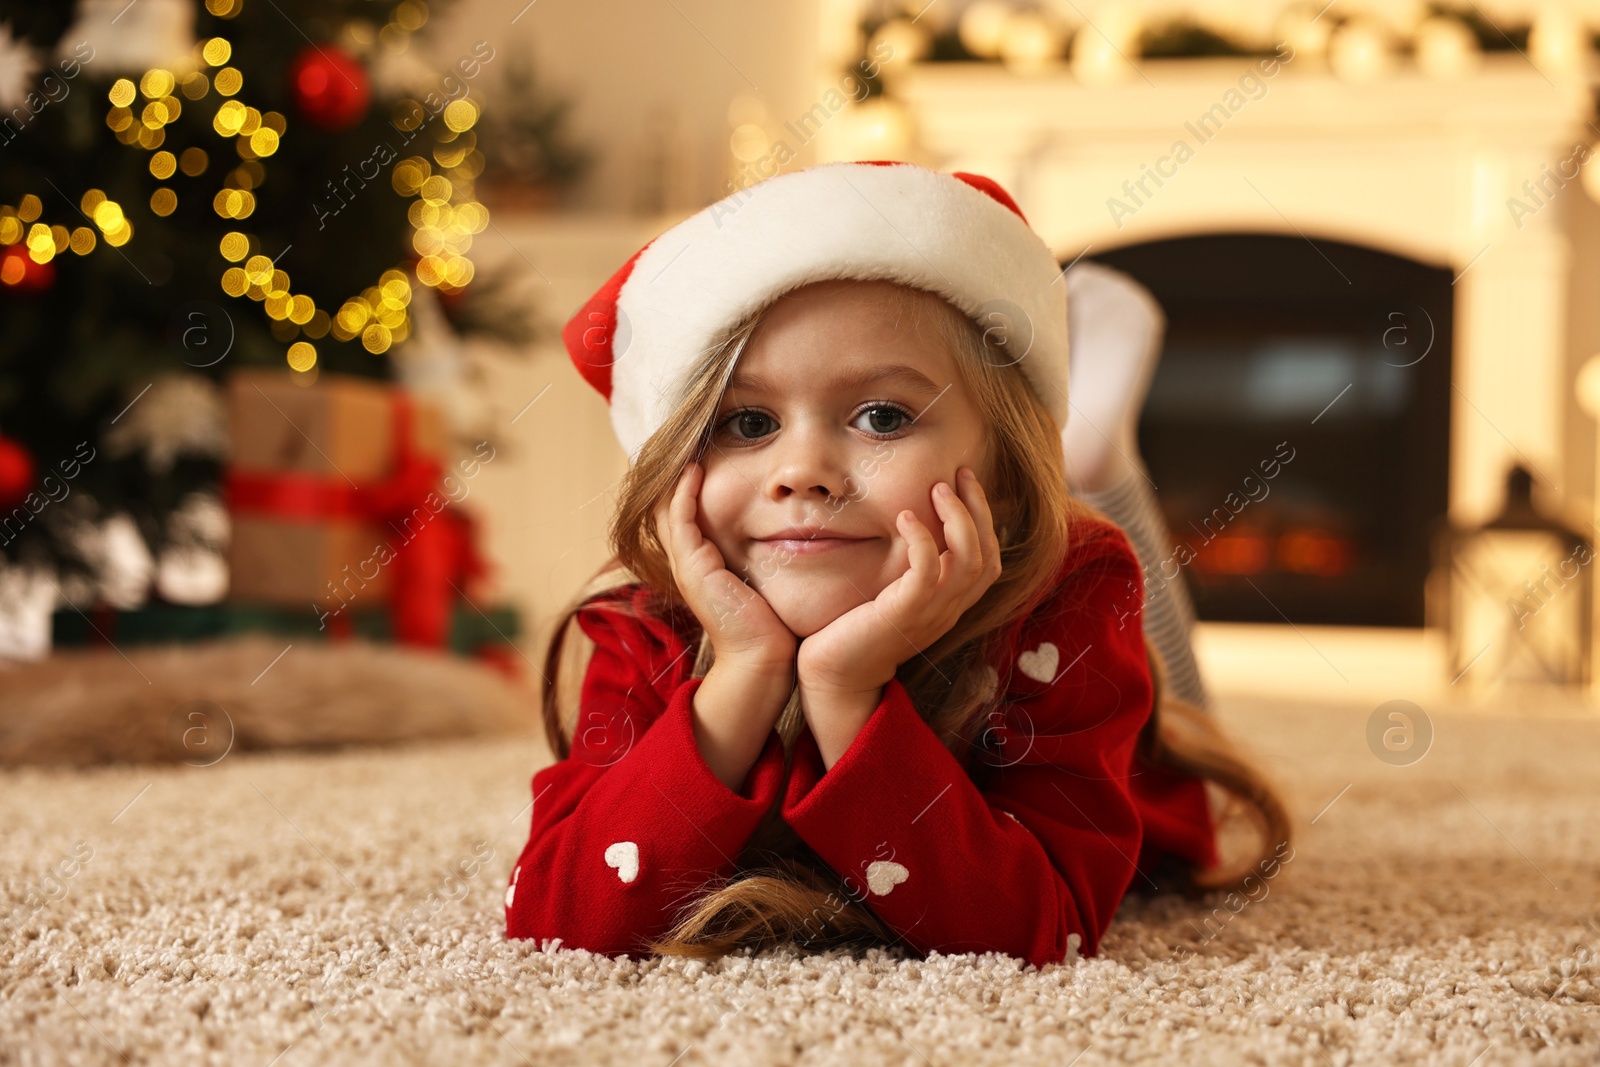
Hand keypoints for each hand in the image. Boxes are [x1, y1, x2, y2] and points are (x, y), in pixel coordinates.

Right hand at [654, 460, 796, 667]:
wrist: (763, 659)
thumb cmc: (773, 623)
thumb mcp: (766, 578)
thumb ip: (768, 555)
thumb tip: (795, 527)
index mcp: (702, 564)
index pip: (685, 514)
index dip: (687, 483)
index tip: (703, 451)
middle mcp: (689, 563)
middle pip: (668, 507)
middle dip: (674, 473)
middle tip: (688, 438)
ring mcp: (687, 565)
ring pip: (668, 510)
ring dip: (675, 476)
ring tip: (687, 445)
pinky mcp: (694, 568)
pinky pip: (680, 521)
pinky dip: (684, 494)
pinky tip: (694, 470)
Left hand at [797, 466, 1002, 695]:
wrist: (835, 677)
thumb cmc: (855, 632)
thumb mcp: (892, 597)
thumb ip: (909, 572)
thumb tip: (909, 528)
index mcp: (950, 605)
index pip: (989, 560)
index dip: (985, 520)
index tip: (965, 485)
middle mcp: (948, 609)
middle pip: (986, 554)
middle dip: (978, 508)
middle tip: (959, 473)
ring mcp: (929, 613)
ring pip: (968, 560)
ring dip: (957, 517)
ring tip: (937, 489)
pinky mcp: (903, 614)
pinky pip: (927, 571)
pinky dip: (922, 538)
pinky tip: (905, 517)